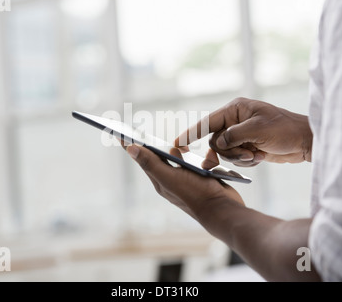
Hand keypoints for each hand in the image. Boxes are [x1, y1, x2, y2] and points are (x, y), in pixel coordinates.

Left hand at [125, 144, 244, 221]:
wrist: (223, 210)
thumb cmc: (195, 194)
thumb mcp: (169, 177)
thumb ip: (150, 163)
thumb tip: (130, 149)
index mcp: (160, 179)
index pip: (141, 159)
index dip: (129, 145)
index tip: (118, 132)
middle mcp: (170, 179)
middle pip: (160, 156)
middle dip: (158, 145)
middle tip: (148, 133)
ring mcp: (186, 178)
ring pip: (182, 157)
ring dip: (185, 151)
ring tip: (185, 148)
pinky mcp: (202, 176)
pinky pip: (200, 161)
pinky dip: (205, 158)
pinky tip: (208, 161)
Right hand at [175, 97, 312, 167]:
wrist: (305, 142)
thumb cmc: (285, 129)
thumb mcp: (257, 130)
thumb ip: (232, 136)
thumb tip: (217, 144)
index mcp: (235, 109)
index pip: (207, 122)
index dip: (191, 133)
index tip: (177, 144)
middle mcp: (235, 121)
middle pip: (216, 141)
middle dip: (230, 151)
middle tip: (248, 153)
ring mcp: (241, 134)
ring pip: (225, 152)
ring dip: (240, 157)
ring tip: (257, 154)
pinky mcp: (247, 146)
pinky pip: (236, 158)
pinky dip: (247, 161)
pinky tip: (261, 156)